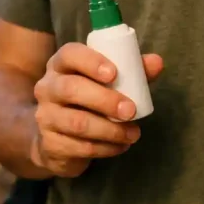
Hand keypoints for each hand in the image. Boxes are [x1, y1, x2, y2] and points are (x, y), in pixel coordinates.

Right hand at [31, 42, 162, 177]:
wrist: (55, 137)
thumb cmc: (86, 100)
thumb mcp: (106, 82)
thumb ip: (132, 71)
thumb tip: (157, 62)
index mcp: (61, 65)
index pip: (69, 54)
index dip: (90, 61)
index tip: (114, 74)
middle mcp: (47, 88)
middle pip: (70, 89)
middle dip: (105, 100)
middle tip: (131, 110)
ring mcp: (45, 117)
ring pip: (77, 123)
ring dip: (110, 130)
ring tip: (133, 134)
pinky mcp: (50, 144)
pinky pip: (79, 147)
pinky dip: (105, 148)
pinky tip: (120, 146)